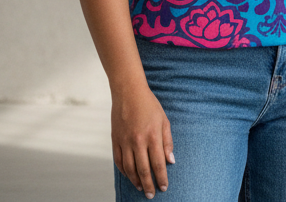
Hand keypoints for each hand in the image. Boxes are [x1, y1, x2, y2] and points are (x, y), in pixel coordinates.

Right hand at [111, 82, 173, 198]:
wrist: (128, 93)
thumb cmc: (150, 106)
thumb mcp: (164, 121)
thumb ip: (167, 142)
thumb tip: (171, 161)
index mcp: (152, 136)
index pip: (158, 163)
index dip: (161, 177)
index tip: (164, 187)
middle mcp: (137, 141)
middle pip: (143, 169)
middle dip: (148, 184)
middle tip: (151, 195)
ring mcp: (124, 142)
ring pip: (129, 168)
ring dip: (135, 181)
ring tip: (141, 188)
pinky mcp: (115, 141)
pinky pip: (119, 161)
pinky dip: (124, 171)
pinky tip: (130, 176)